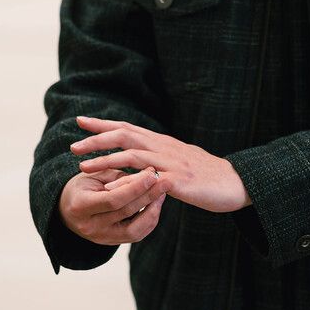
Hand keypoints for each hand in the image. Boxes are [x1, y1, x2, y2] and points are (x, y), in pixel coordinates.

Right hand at [58, 167, 167, 244]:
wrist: (66, 209)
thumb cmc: (82, 187)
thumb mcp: (93, 175)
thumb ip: (118, 177)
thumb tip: (147, 176)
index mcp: (80, 206)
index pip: (113, 200)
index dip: (135, 187)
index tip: (152, 174)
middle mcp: (90, 227)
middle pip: (126, 212)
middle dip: (148, 195)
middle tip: (165, 180)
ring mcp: (101, 239)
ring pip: (135, 229)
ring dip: (153, 210)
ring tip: (162, 192)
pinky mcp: (112, 244)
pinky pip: (136, 235)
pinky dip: (149, 220)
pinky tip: (156, 204)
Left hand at [71, 117, 250, 212]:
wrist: (236, 183)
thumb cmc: (207, 174)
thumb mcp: (179, 161)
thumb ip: (159, 158)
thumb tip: (141, 161)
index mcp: (162, 143)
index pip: (128, 127)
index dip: (103, 125)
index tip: (80, 121)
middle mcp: (164, 148)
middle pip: (125, 135)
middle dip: (96, 139)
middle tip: (73, 145)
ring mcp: (171, 163)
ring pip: (132, 155)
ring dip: (105, 160)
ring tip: (83, 166)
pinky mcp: (179, 181)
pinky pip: (149, 180)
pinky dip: (130, 182)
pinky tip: (114, 188)